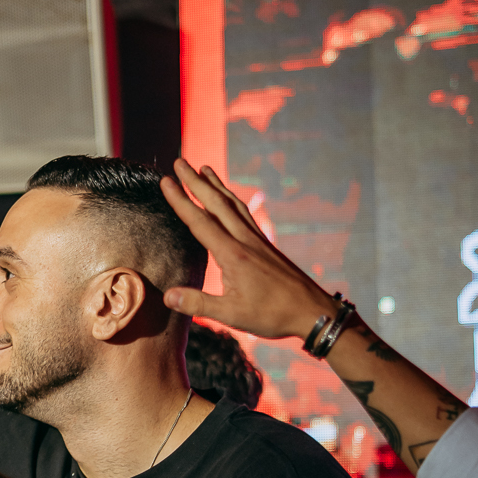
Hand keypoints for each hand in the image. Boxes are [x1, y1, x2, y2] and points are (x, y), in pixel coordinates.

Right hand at [161, 158, 327, 339]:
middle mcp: (244, 240)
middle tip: (179, 162)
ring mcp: (257, 240)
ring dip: (216, 185)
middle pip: (216, 203)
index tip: (165, 181)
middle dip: (195, 182)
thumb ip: (198, 303)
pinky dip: (233, 200)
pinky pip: (245, 214)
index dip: (180, 200)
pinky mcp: (265, 245)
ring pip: (233, 204)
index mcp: (232, 254)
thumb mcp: (232, 314)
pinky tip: (230, 199)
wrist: (311, 312)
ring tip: (204, 168)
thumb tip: (167, 296)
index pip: (199, 222)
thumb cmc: (272, 315)